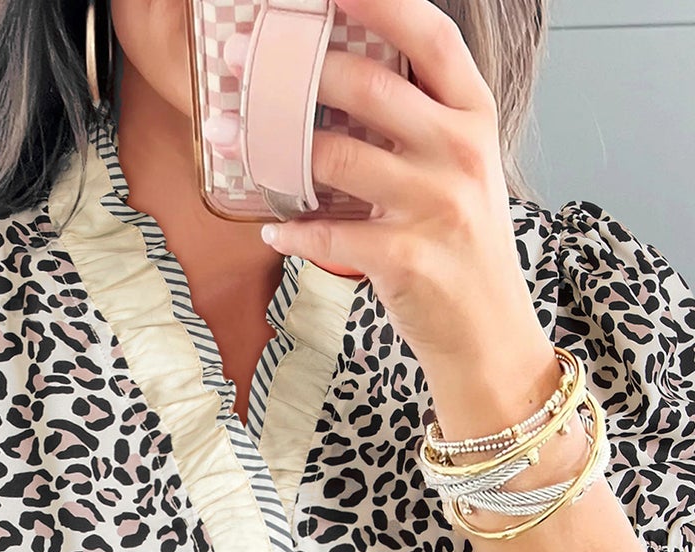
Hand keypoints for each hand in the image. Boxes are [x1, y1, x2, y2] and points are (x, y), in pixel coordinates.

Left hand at [231, 0, 545, 377]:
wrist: (488, 335)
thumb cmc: (462, 246)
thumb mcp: (459, 169)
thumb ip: (419, 121)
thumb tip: (346, 78)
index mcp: (473, 117)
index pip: (430, 37)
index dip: (379, 3)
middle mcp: (459, 151)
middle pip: (367, 85)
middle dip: (298, 73)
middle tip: (249, 69)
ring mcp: (435, 204)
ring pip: (334, 156)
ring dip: (278, 154)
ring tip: (247, 153)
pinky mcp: (405, 257)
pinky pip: (327, 232)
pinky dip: (292, 231)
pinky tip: (275, 228)